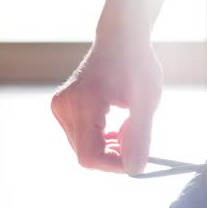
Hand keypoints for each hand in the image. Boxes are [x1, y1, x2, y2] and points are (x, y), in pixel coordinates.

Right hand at [51, 39, 161, 173]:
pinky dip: (101, 138)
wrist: (121, 37)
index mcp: (83, 104)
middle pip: (86, 154)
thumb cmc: (136, 64)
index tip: (139, 161)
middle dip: (114, 155)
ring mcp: (60, 106)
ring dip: (109, 146)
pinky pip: (81, 137)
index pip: (90, 156)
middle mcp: (64, 106)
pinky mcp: (62, 106)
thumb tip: (137, 171)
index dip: (115, 166)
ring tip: (129, 124)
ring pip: (83, 148)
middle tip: (138, 138)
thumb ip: (140, 136)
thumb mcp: (146, 101)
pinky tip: (117, 124)